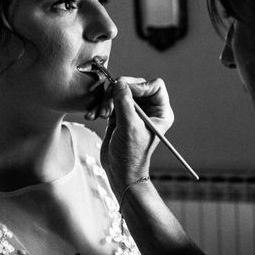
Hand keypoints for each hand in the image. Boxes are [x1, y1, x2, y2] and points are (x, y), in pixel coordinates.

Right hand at [100, 77, 173, 193]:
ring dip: (106, 100)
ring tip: (101, 114)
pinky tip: (93, 116)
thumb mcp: (129, 127)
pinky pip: (110, 101)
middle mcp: (149, 109)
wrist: (119, 172)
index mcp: (161, 112)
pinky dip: (100, 106)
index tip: (125, 92)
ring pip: (120, 92)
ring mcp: (134, 111)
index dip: (140, 85)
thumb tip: (119, 82)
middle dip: (118, 92)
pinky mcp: (119, 115)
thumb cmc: (131, 155)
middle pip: (135, 86)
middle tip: (107, 99)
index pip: (155, 86)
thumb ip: (125, 103)